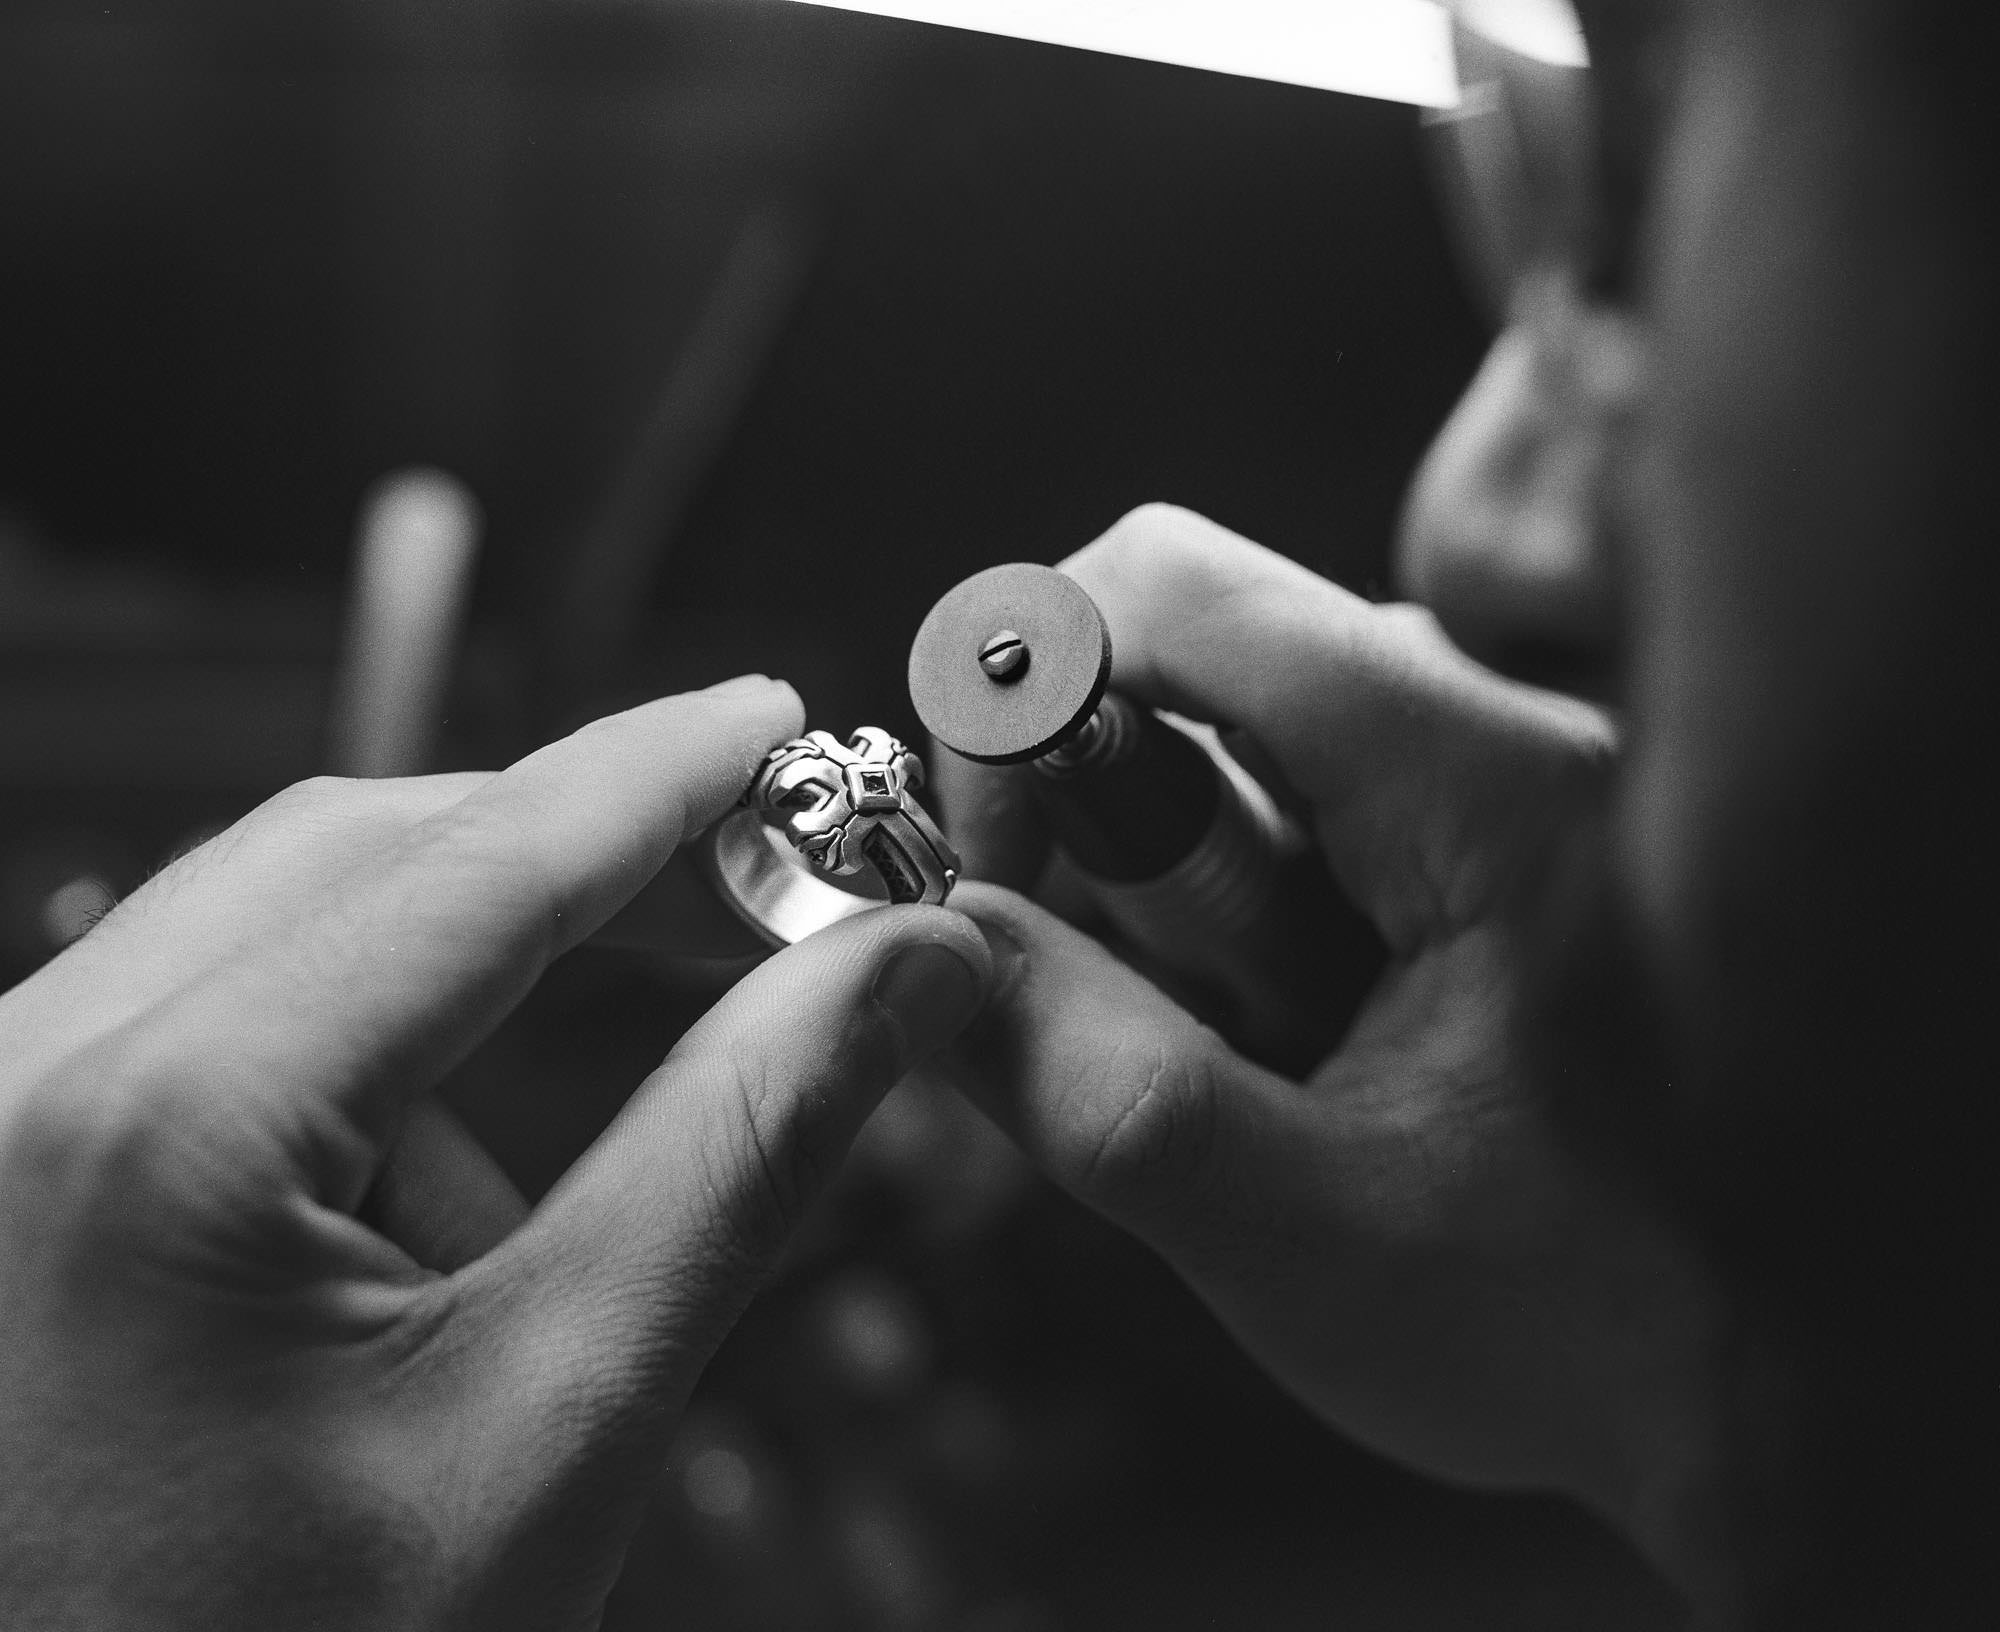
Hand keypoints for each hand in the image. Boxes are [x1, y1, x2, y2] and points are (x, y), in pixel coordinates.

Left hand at [0, 677, 990, 1631]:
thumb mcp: (554, 1422)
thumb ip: (737, 1155)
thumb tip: (890, 977)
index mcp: (158, 1134)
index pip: (474, 864)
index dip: (658, 775)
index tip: (775, 722)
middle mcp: (21, 1085)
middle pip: (363, 853)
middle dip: (572, 862)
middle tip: (748, 893)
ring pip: (280, 927)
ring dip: (463, 983)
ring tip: (548, 1192)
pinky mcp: (5, 1173)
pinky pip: (204, 1024)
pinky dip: (356, 1063)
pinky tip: (428, 1221)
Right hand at [934, 507, 1722, 1584]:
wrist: (1770, 1372)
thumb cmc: (1585, 1316)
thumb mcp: (1304, 1231)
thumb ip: (1095, 1086)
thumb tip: (931, 952)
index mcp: (1483, 781)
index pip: (1170, 590)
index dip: (1019, 696)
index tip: (995, 872)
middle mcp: (1496, 728)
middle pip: (1188, 668)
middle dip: (1116, 853)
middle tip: (1162, 1028)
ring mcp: (1492, 771)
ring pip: (1228, 747)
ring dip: (1185, 908)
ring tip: (1276, 1073)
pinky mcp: (1480, 824)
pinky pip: (1289, 805)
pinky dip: (1242, 922)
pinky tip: (1308, 1050)